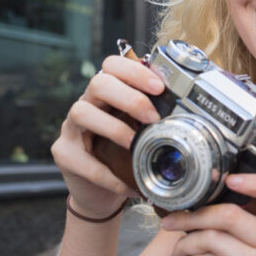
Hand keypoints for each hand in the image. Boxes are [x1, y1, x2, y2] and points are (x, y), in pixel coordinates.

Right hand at [51, 55, 164, 217]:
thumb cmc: (125, 154)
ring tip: (135, 145)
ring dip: (114, 128)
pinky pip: (81, 159)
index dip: (135, 71)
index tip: (159, 87)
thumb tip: (191, 109)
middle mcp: (86, 104)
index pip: (112, 65)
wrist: (101, 191)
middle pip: (98, 83)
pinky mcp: (63, 153)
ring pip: (81, 113)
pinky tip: (126, 185)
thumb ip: (156, 116)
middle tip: (153, 117)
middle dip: (130, 97)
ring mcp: (71, 128)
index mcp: (107, 93)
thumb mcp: (141, 131)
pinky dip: (106, 174)